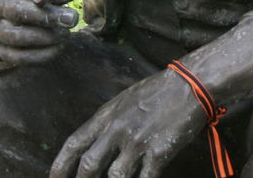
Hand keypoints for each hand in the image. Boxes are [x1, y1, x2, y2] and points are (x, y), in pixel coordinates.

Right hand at [0, 0, 79, 65]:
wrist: (20, 12)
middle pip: (16, 11)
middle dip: (47, 16)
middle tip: (73, 18)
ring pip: (17, 37)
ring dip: (46, 37)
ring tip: (67, 33)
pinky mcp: (3, 51)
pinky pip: (18, 58)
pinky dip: (42, 54)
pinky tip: (60, 46)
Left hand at [50, 68, 205, 177]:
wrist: (192, 84)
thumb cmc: (160, 89)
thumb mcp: (126, 98)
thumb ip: (110, 119)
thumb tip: (97, 140)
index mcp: (108, 115)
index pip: (75, 143)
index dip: (61, 164)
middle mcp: (118, 129)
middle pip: (89, 165)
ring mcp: (138, 141)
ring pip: (115, 176)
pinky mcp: (159, 152)